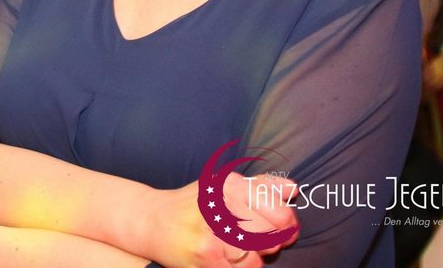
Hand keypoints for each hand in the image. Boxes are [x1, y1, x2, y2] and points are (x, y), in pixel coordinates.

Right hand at [143, 172, 298, 267]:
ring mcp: (211, 231)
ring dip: (252, 257)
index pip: (279, 212)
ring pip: (257, 256)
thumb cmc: (192, 204)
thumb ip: (259, 186)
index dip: (287, 224)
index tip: (283, 227)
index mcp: (228, 185)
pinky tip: (225, 258)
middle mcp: (220, 204)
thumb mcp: (222, 186)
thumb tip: (291, 190)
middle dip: (270, 242)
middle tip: (253, 238)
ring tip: (235, 247)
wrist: (151, 221)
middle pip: (271, 236)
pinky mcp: (204, 255)